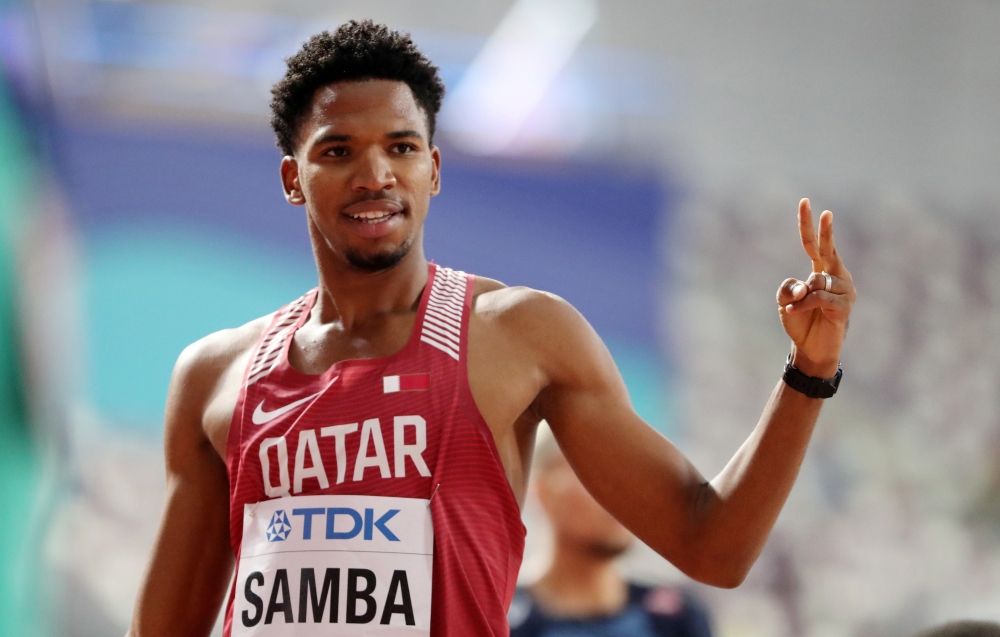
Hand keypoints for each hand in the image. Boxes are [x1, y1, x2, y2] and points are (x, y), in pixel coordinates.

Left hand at [776, 199, 855, 377]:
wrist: (811, 348)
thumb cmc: (800, 320)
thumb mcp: (785, 300)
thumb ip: (788, 287)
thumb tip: (804, 286)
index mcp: (821, 270)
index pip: (814, 244)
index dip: (809, 224)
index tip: (806, 202)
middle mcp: (836, 276)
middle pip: (827, 249)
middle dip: (825, 231)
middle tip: (826, 213)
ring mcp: (844, 290)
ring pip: (817, 280)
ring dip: (801, 295)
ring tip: (795, 307)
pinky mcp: (844, 307)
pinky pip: (819, 297)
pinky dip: (803, 304)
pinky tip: (794, 310)